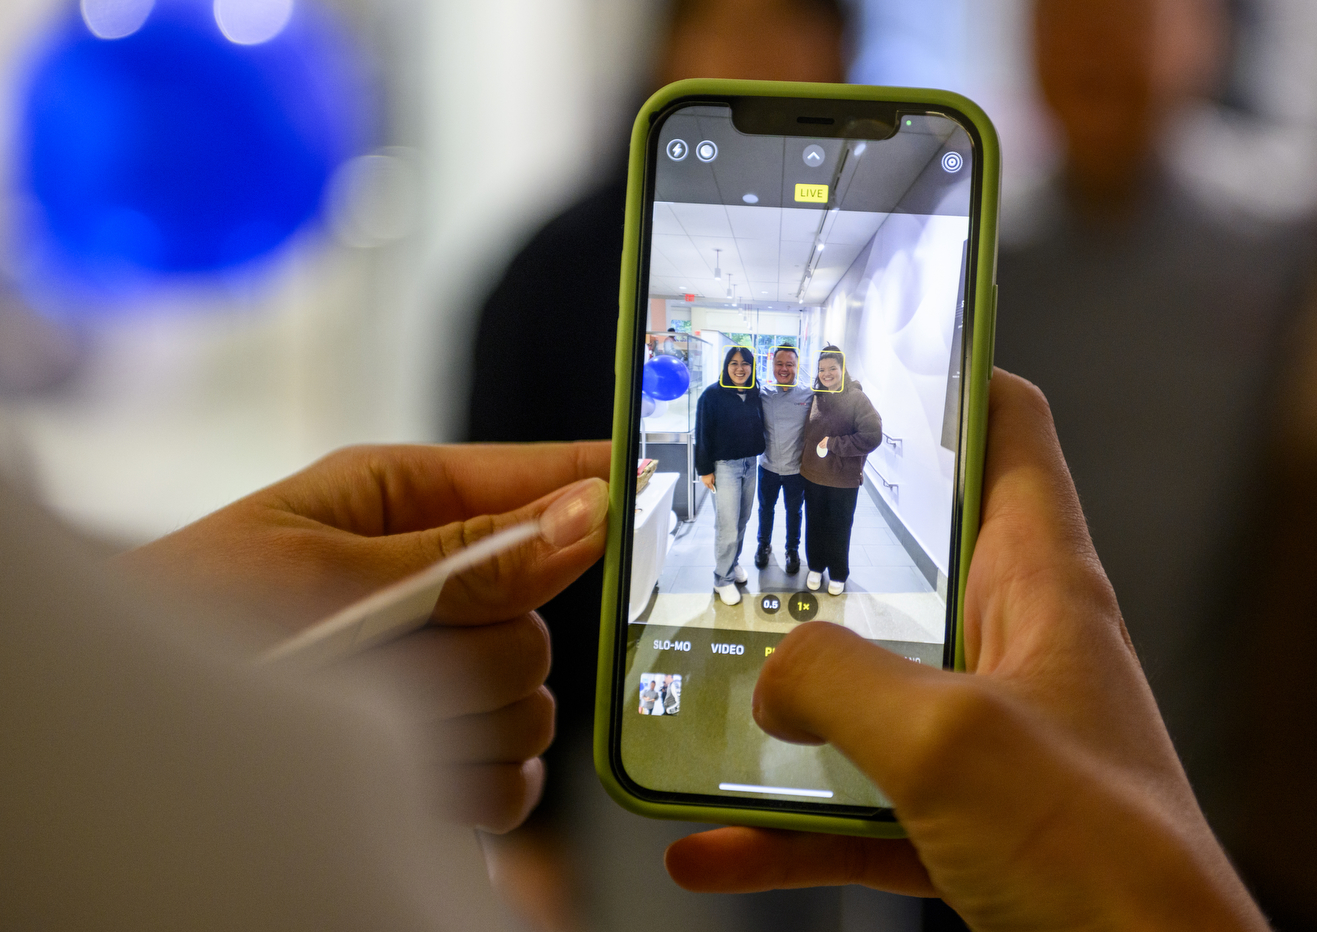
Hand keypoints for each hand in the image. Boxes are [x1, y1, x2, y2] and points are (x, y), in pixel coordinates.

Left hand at [117, 441, 610, 833]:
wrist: (126, 746)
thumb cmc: (188, 622)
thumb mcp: (322, 575)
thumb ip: (465, 553)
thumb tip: (589, 510)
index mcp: (405, 501)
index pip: (542, 475)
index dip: (610, 481)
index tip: (679, 488)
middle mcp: (438, 580)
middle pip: (545, 611)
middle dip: (486, 643)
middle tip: (408, 647)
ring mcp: (445, 668)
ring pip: (537, 697)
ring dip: (471, 718)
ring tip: (382, 718)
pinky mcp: (448, 749)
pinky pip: (517, 771)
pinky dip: (479, 782)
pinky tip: (420, 774)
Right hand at [665, 374, 1266, 930]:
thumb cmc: (1098, 853)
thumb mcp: (947, 739)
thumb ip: (840, 680)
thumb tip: (771, 673)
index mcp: (1038, 584)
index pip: (1007, 434)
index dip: (945, 378)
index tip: (861, 361)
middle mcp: (1013, 645)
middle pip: (909, 556)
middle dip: (820, 541)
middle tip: (733, 519)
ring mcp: (984, 733)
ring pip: (865, 691)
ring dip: (781, 701)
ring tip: (694, 691)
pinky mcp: (960, 817)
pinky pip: (853, 804)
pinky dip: (783, 823)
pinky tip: (707, 846)